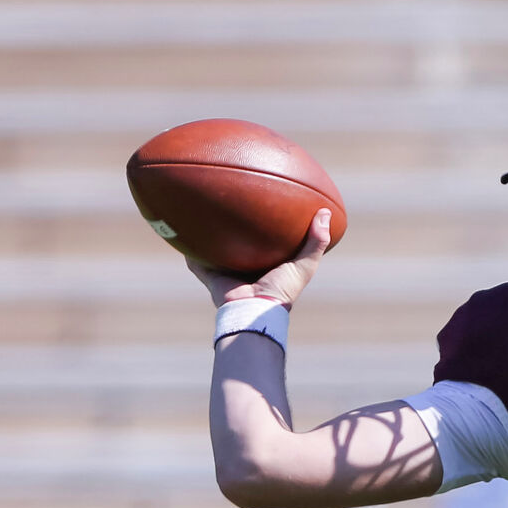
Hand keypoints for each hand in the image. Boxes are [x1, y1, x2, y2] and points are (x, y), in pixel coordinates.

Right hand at [187, 208, 335, 307]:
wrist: (254, 310)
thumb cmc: (281, 291)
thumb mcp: (304, 265)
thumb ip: (316, 241)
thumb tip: (326, 212)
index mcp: (264, 262)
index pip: (263, 238)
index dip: (263, 222)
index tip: (266, 201)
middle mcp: (242, 264)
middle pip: (235, 238)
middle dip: (232, 222)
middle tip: (232, 197)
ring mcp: (223, 268)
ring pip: (213, 245)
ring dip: (207, 230)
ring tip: (202, 205)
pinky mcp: (207, 272)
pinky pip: (194, 256)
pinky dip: (188, 243)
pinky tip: (181, 223)